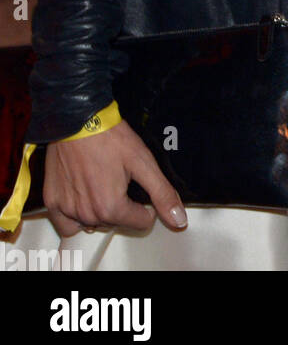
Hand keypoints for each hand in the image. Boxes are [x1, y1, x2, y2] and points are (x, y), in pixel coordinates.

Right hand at [43, 119, 187, 236]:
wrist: (78, 120)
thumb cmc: (110, 137)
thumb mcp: (143, 162)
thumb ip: (161, 193)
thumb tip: (178, 220)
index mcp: (111, 207)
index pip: (140, 222)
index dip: (145, 205)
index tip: (138, 186)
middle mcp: (88, 214)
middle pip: (116, 222)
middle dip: (122, 206)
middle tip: (119, 179)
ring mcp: (68, 210)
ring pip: (93, 223)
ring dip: (100, 210)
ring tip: (102, 183)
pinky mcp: (52, 202)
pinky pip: (67, 224)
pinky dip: (76, 217)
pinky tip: (82, 197)